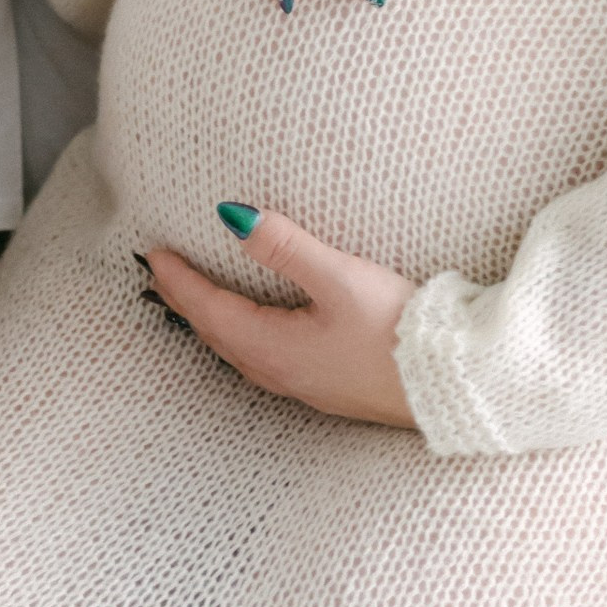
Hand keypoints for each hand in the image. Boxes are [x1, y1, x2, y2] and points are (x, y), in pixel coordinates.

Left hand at [147, 209, 416, 425]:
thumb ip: (286, 247)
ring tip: (198, 299)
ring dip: (213, 323)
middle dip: (186, 303)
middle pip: (216, 335)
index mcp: (274, 348)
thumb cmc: (400, 333)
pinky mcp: (328, 387)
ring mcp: (305, 385)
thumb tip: (233, 216)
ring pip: (239, 352)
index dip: (178, 281)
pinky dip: (242, 338)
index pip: (208, 310)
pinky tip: (256, 330)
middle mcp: (281, 374)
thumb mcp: (341, 279)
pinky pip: (265, 360)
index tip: (153, 254)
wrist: (453, 390)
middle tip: (163, 274)